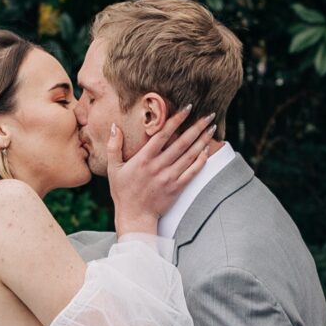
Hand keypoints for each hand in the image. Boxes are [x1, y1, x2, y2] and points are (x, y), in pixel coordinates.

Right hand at [107, 101, 217, 235]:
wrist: (135, 216)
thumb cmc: (123, 192)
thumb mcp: (113, 168)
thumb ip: (114, 146)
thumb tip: (115, 126)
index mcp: (143, 159)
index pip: (163, 134)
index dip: (176, 120)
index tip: (187, 108)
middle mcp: (158, 166)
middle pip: (182, 142)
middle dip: (196, 127)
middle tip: (209, 114)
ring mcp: (169, 177)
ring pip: (190, 155)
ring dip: (203, 140)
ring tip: (212, 128)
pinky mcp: (177, 188)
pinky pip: (193, 172)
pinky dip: (201, 160)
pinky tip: (208, 149)